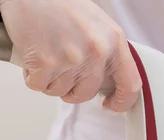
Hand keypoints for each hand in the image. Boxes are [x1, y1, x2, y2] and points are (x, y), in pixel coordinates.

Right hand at [0, 0, 141, 111]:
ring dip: (51, 80)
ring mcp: (71, 58)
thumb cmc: (60, 3)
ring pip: (61, 92)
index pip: (130, 85)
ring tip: (48, 54)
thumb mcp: (98, 25)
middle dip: (72, 88)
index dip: (121, 101)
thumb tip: (111, 81)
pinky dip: (33, 76)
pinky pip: (39, 86)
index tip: (111, 105)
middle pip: (87, 93)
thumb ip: (107, 53)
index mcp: (114, 41)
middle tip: (62, 70)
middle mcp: (97, 51)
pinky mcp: (45, 62)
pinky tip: (34, 56)